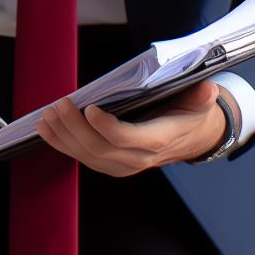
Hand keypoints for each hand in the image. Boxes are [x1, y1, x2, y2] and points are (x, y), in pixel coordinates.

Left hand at [35, 82, 238, 176]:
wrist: (191, 138)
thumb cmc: (190, 113)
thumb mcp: (200, 103)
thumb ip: (201, 97)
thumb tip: (208, 89)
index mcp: (158, 140)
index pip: (127, 139)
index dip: (106, 127)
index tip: (89, 108)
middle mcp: (139, 158)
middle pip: (100, 148)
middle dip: (74, 128)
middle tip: (58, 105)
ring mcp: (123, 165)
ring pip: (88, 156)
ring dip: (63, 137)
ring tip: (46, 116)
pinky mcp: (111, 165)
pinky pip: (83, 158)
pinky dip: (62, 145)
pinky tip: (46, 130)